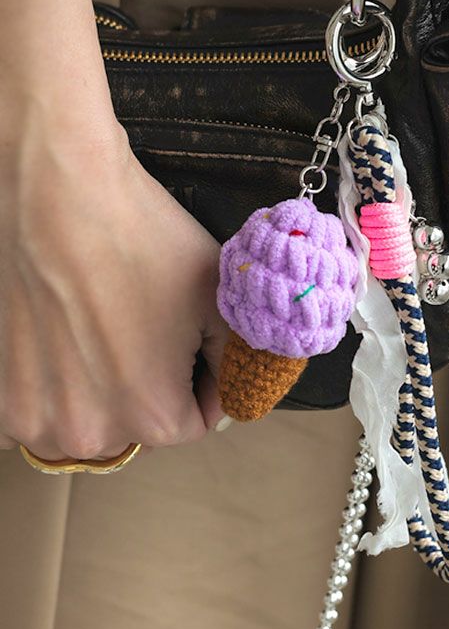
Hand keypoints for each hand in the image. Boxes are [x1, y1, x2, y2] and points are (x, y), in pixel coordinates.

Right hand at [0, 119, 231, 460]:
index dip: (205, 383)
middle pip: (141, 426)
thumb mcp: (215, 300)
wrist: (58, 193)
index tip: (194, 347)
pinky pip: (38, 413)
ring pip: (90, 422)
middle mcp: (88, 434)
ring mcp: (32, 419)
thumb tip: (236, 383)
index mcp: (151, 416)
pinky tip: (62, 341)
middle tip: (146, 331)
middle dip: (153, 388)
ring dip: (101, 394)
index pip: (197, 423)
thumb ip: (233, 358)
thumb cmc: (140, 240)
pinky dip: (54, 389)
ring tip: (103, 332)